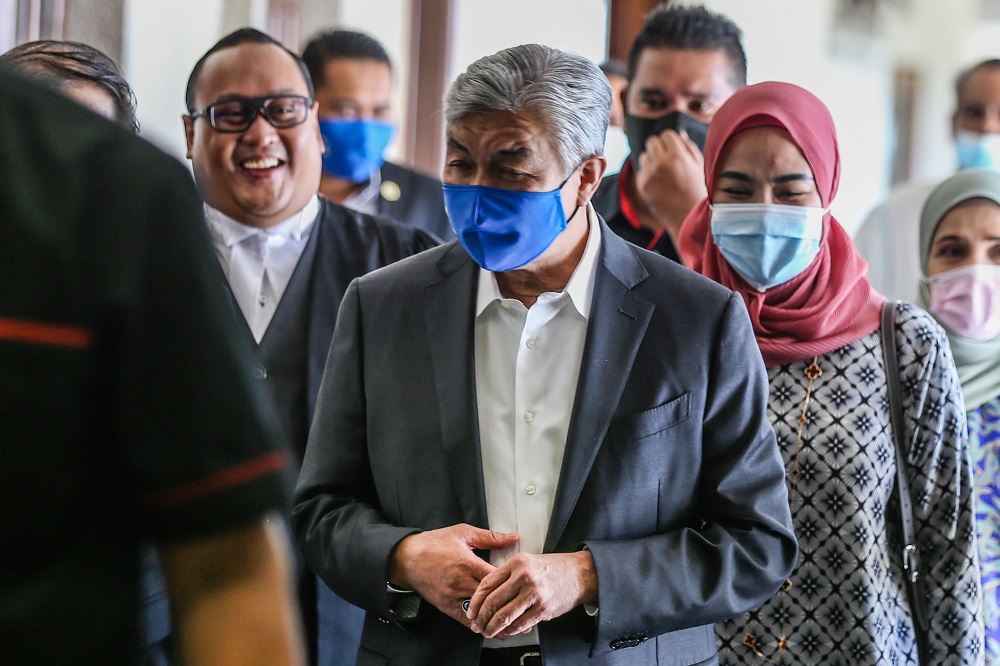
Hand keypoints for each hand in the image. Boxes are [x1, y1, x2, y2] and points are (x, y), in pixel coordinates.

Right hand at [388, 524, 518, 627]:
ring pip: (479, 613)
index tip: (525, 588)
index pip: (494, 578)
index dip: (510, 584)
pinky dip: (479, 625)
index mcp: (466, 563)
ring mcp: (452, 597)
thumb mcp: (462, 533)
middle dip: (508, 606)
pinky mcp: (445, 607)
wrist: (407, 558)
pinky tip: (491, 629)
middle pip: (489, 599)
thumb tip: (513, 537)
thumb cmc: (434, 543)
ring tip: (516, 626)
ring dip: (496, 620)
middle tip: (528, 612)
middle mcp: (460, 583)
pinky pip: (465, 620)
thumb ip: (490, 537)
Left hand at [465, 550, 597, 638]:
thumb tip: (487, 595)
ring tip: (487, 632)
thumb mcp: (527, 561)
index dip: (476, 601)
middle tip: (476, 625)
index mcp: (516, 563)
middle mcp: (523, 577)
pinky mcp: (542, 608)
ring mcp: (533, 593)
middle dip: (481, 618)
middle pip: (493, 602)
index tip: (471, 610)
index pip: (487, 583)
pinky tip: (505, 632)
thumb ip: (507, 575)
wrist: (579, 574)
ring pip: (504, 616)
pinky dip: (509, 631)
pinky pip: (520, 624)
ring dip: (492, 628)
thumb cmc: (552, 568)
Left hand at [635, 129, 706, 239]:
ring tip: (664, 174)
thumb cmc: (698, 192)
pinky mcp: (642, 186)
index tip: (674, 151)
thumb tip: (679, 134)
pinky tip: (659, 184)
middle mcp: (661, 163)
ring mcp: (650, 174)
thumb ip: (689, 147)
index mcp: (678, 155)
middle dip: (658, 148)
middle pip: (651, 142)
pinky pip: (640, 171)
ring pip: (644, 156)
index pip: (666, 134)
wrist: (688, 218)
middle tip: (667, 160)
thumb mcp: (700, 167)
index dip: (671, 142)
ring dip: (651, 161)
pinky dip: (647, 174)